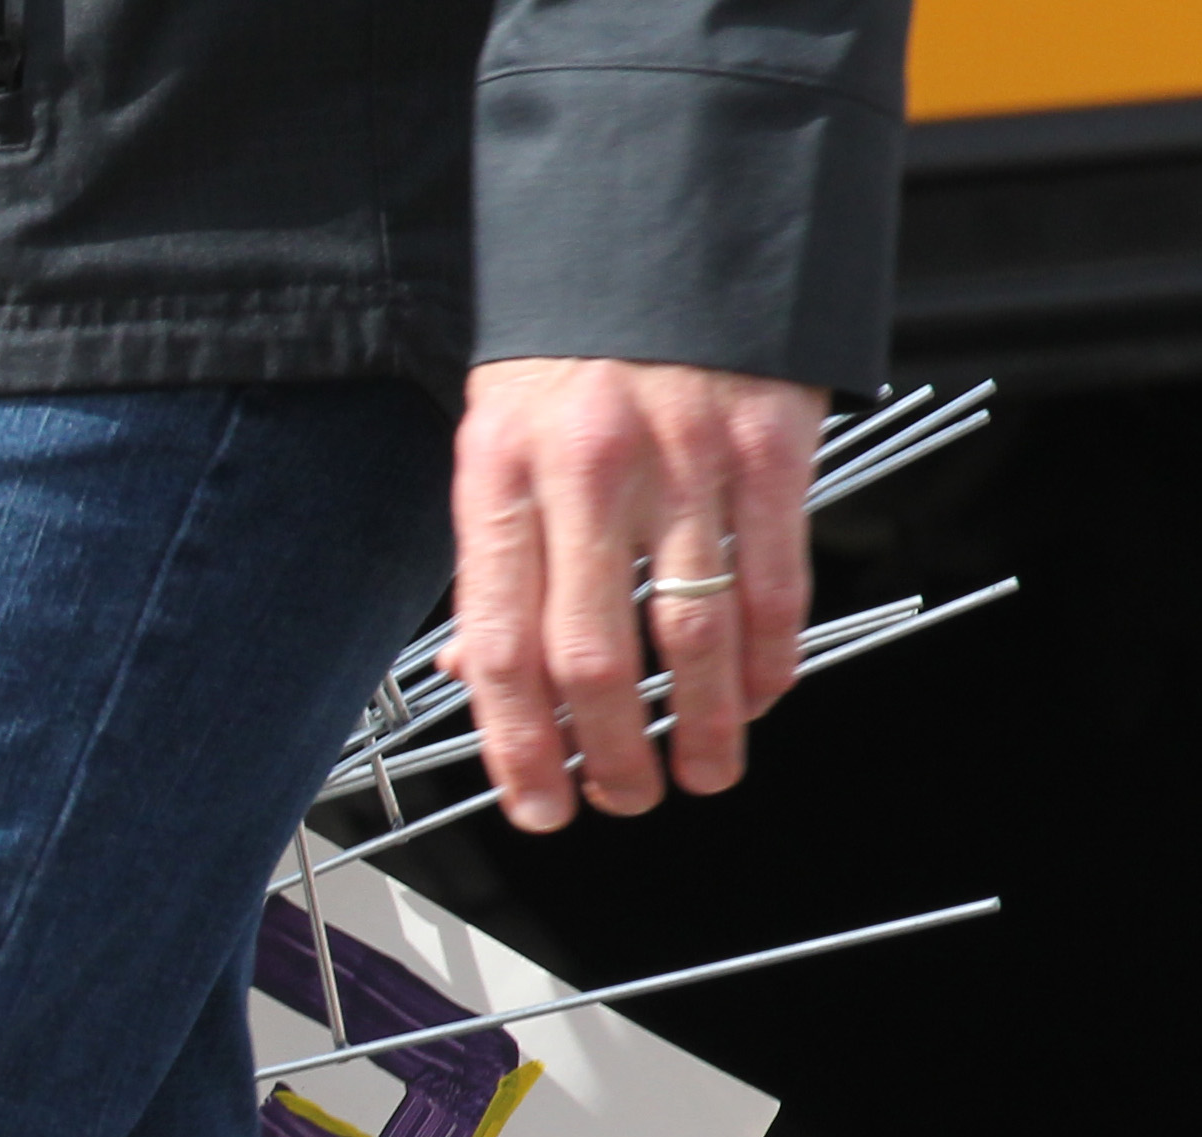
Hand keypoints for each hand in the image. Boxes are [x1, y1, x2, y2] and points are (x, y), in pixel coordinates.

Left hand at [446, 358, 824, 829]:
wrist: (663, 213)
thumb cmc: (569, 346)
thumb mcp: (496, 438)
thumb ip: (495, 554)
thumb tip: (482, 677)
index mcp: (501, 475)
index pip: (499, 647)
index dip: (519, 747)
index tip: (539, 804)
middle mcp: (587, 472)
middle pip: (591, 659)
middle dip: (610, 754)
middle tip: (625, 799)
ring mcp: (683, 458)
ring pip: (691, 633)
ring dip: (700, 726)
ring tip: (702, 773)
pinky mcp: (768, 443)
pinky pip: (773, 576)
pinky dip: (770, 654)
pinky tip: (760, 695)